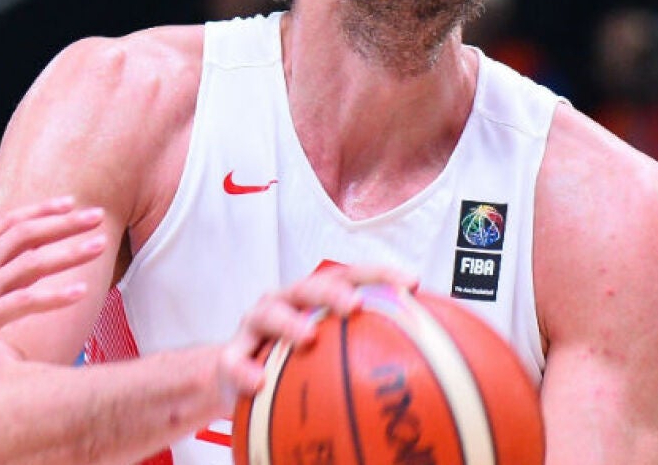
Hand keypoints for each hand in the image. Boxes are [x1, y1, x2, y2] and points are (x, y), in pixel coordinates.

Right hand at [0, 196, 107, 383]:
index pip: (7, 224)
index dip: (40, 212)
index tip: (67, 203)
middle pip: (27, 234)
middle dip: (66, 222)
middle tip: (98, 214)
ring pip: (34, 263)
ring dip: (71, 252)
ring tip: (102, 244)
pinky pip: (25, 303)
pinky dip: (56, 295)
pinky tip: (81, 291)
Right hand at [215, 263, 418, 400]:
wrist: (237, 374)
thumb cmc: (295, 357)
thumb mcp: (330, 349)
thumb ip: (369, 347)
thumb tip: (426, 363)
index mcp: (316, 296)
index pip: (353, 276)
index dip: (381, 274)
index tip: (412, 283)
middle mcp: (287, 301)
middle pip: (312, 286)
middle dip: (335, 291)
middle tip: (357, 306)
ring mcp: (256, 325)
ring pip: (270, 313)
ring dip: (289, 323)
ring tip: (307, 337)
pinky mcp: (231, 355)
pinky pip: (235, 361)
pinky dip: (245, 371)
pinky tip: (258, 383)